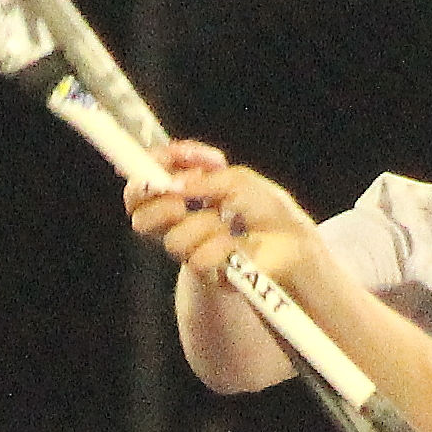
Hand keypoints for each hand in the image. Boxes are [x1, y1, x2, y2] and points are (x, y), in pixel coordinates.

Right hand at [124, 141, 321, 282]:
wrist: (291, 238)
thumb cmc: (264, 206)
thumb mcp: (238, 179)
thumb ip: (206, 177)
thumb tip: (175, 185)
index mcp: (180, 194)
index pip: (144, 185)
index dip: (147, 171)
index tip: (163, 160)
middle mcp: (178, 222)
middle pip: (140, 219)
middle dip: (160, 206)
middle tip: (181, 201)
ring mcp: (190, 248)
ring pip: (173, 239)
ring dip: (203, 225)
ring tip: (225, 221)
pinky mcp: (205, 271)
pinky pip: (198, 260)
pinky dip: (219, 247)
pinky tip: (235, 244)